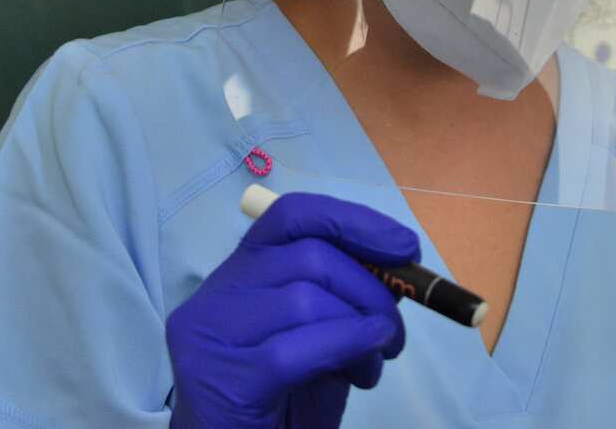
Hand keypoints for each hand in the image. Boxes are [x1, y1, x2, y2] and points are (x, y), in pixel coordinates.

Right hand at [166, 192, 419, 428]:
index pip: (293, 215)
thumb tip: (400, 267)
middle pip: (309, 256)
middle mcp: (216, 292)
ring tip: (372, 367)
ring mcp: (209, 334)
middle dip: (371, 289)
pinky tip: (365, 368)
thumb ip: (345, 298)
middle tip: (396, 332)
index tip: (406, 247)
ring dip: (361, 330)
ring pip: (305, 299)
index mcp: (241, 271)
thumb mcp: (321, 337)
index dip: (354, 221)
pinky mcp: (219, 377)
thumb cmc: (283, 401)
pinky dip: (347, 347)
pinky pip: (297, 349)